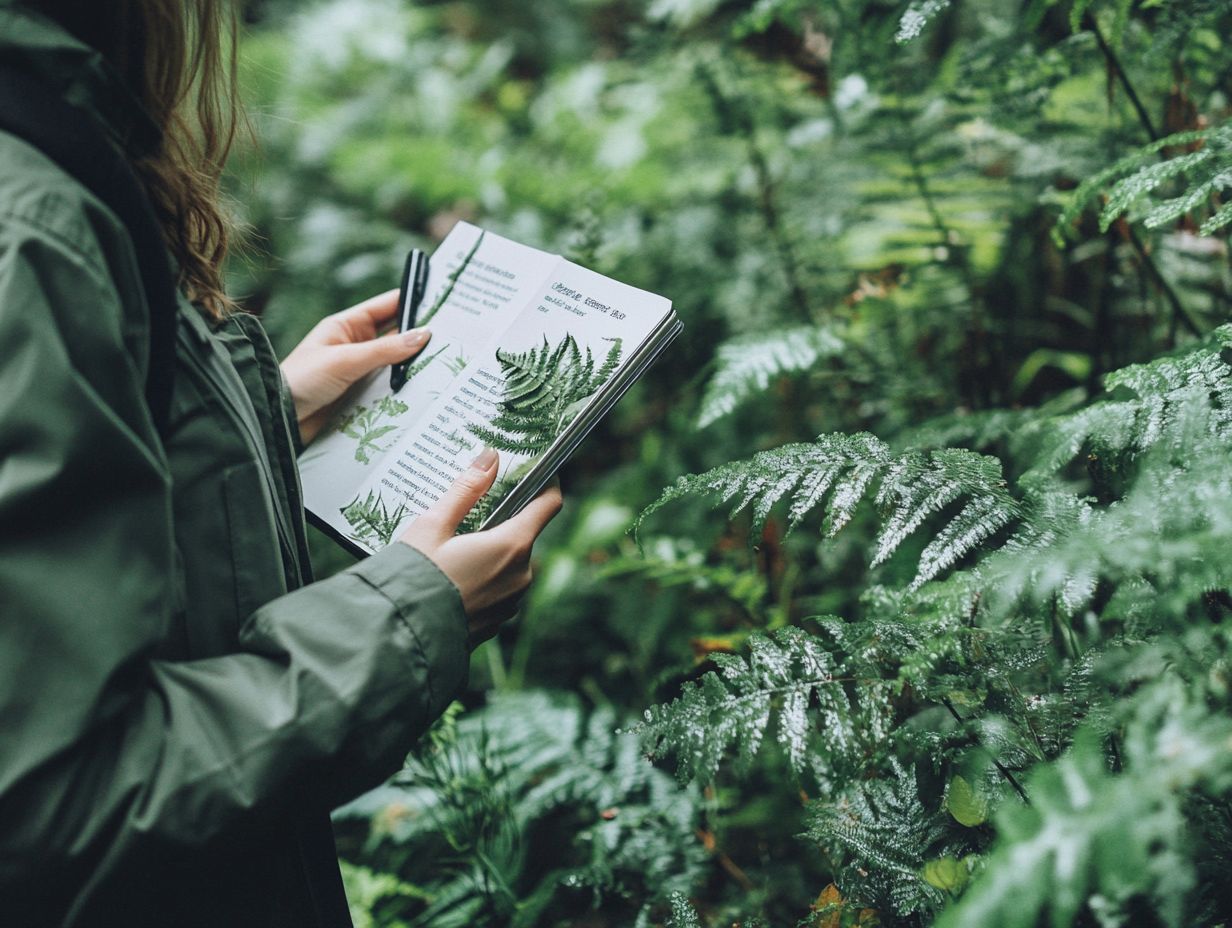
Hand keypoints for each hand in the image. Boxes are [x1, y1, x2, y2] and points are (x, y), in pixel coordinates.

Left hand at [280, 290, 430, 444]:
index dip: (412, 302)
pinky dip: (405, 387)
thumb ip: (386, 350)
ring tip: (445, 363)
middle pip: (396, 336)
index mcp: (346, 326)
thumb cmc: (302, 380)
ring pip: (396, 363)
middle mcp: (355, 345)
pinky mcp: (362, 395)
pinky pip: (390, 387)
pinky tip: (425, 388)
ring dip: (414, 365)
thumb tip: (424, 334)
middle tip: (452, 337)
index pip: (387, 307)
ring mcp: (359, 371)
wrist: (278, 419)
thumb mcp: (345, 360)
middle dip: (419, 336)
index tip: (441, 303)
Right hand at [398, 448, 562, 649]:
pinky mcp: (497, 622)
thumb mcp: (433, 525)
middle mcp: (521, 575)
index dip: (546, 484)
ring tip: (454, 549)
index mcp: (512, 546)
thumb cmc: (414, 576)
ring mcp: (511, 602)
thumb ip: (466, 490)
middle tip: (471, 513)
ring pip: (509, 564)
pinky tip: (452, 578)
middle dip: (502, 522)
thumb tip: (491, 457)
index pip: (548, 505)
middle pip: (522, 535)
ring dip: (490, 554)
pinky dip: (482, 580)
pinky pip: (497, 590)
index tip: (538, 471)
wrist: (399, 636)